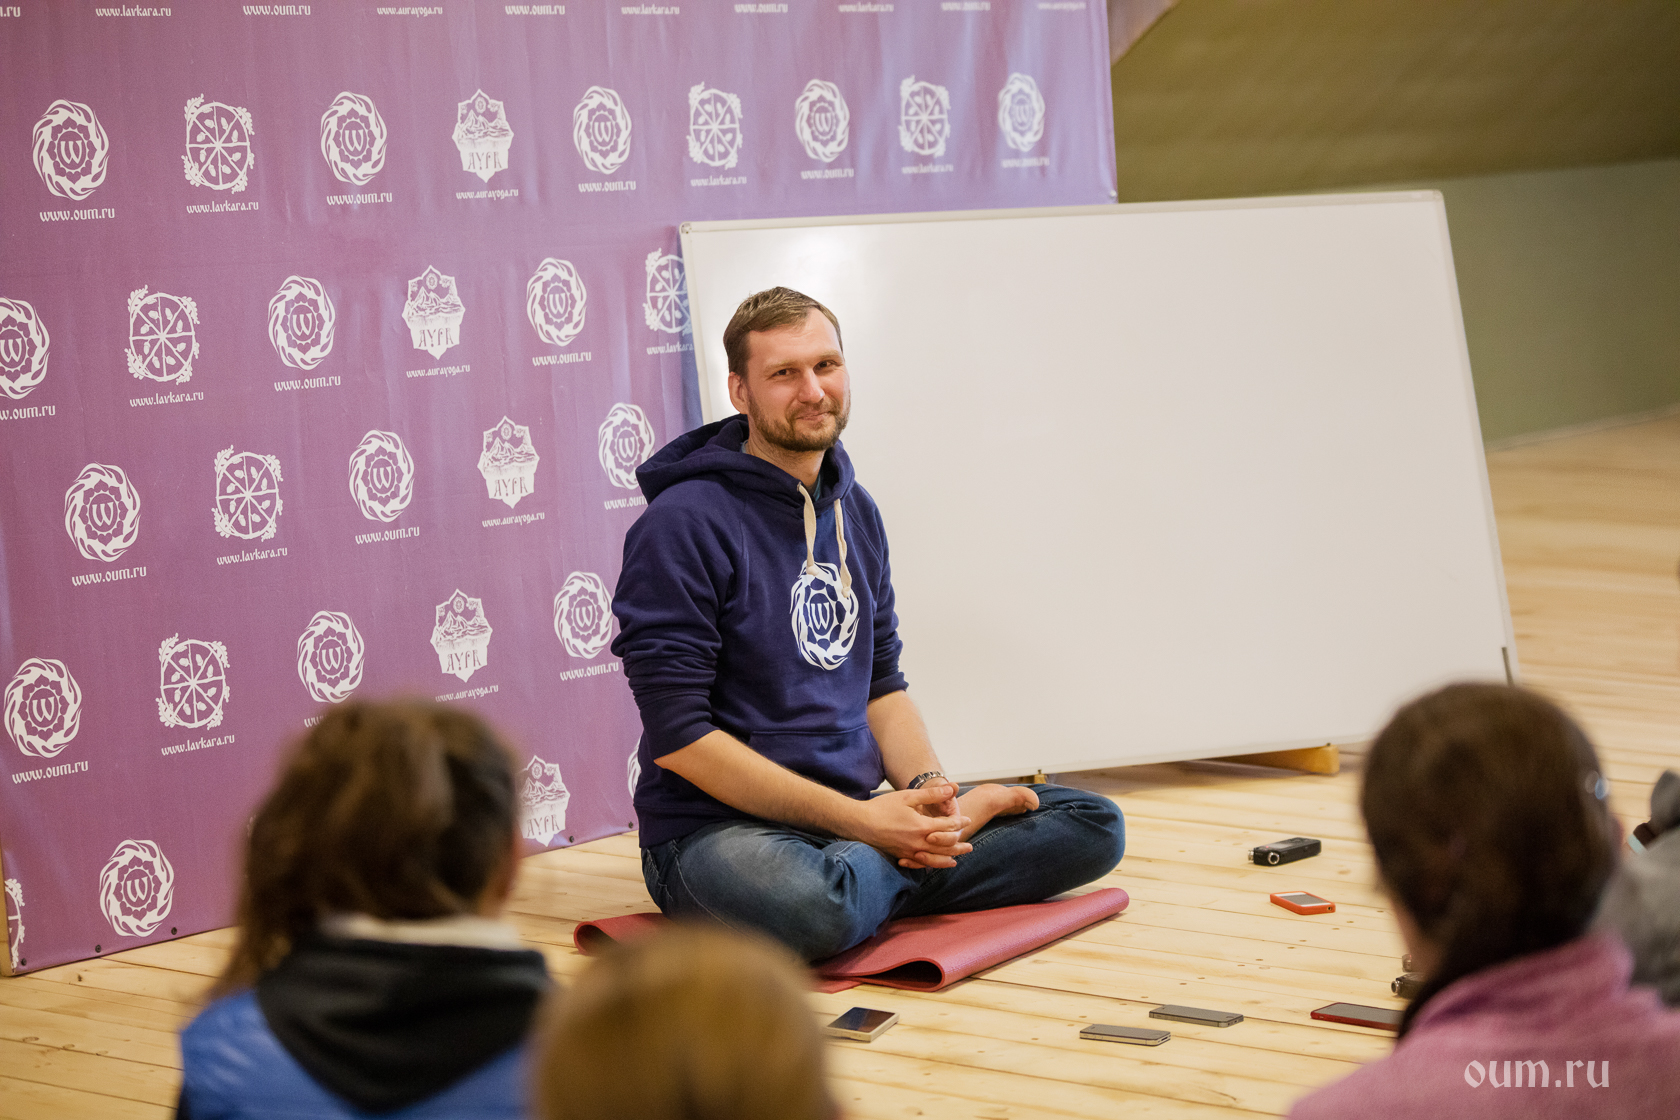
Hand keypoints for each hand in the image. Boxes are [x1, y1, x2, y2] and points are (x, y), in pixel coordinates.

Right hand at [851, 786, 971, 868]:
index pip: (947, 826)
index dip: (959, 823)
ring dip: (948, 858)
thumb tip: (951, 788)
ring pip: (934, 859)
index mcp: (922, 827)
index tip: (967, 820)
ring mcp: (909, 851)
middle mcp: (918, 842)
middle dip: (958, 846)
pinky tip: (934, 864)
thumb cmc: (883, 807)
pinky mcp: (901, 856)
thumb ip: (931, 794)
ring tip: (957, 860)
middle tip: (970, 846)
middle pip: (945, 847)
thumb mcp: (908, 796)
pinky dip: (931, 864)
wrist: (860, 823)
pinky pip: (920, 864)